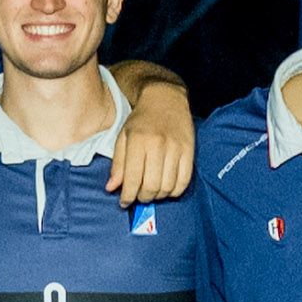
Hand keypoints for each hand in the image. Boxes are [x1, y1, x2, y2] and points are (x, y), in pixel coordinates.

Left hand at [109, 81, 194, 202]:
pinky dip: (174, 191)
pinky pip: (184, 181)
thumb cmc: (141, 120)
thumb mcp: (123, 137)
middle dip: (143, 198)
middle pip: (151, 186)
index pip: (133, 179)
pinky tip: (166, 188)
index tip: (124, 202)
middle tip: (138, 196)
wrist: (165, 99)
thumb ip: (118, 164)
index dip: (127, 196)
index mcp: (138, 141)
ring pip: (167, 187)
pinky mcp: (189, 151)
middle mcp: (158, 145)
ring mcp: (176, 148)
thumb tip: (112, 188)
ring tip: (152, 192)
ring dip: (158, 196)